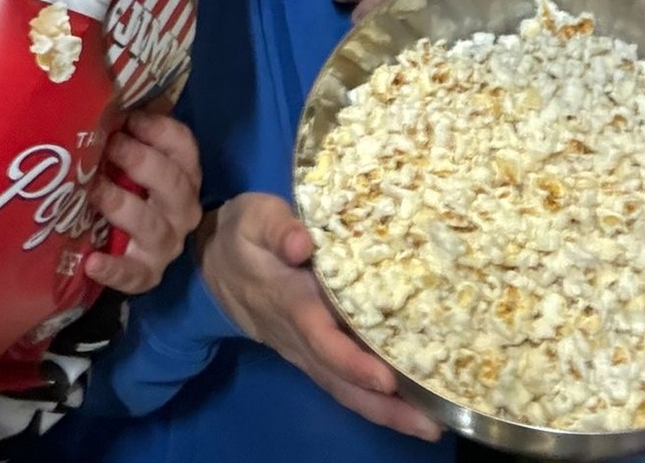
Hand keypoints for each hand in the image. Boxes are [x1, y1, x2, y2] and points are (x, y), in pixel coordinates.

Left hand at [84, 110, 202, 293]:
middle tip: (110, 147)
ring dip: (123, 205)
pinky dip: (114, 269)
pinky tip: (91, 261)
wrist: (130, 247)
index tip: (129, 118)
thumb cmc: (128, 187)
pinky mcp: (147, 274)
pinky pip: (134, 276)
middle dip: (141, 162)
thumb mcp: (134, 159)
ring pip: (153, 225)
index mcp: (185, 174)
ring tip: (94, 191)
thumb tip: (100, 90)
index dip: (160, 130)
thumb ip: (127, 132)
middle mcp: (184, 208)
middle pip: (173, 184)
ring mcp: (167, 243)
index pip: (185, 147)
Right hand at [197, 191, 441, 440]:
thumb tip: (303, 243)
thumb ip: (278, 228)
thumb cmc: (245, 235)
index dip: (351, 361)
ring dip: (384, 412)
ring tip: (429, 427)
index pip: (321, 338)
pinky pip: (342, 383)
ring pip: (342, 389)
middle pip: (339, 380)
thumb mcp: (255, 218)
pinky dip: (374, 401)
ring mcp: (305, 350)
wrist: (215, 265)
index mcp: (290, 301)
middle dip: (382, 405)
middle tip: (429, 425)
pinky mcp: (312, 353)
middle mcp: (300, 336)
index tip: (385, 379)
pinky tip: (407, 407)